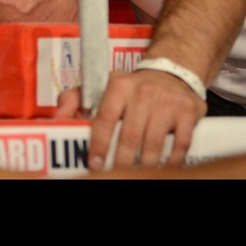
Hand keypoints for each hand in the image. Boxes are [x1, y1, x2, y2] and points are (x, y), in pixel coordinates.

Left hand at [85, 69, 205, 169]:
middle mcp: (143, 91)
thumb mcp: (102, 85)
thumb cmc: (131, 88)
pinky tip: (162, 167)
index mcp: (119, 86)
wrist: (173, 71)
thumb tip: (57, 118)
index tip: (95, 164)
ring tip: (136, 174)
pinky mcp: (188, 111)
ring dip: (143, 164)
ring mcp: (167, 102)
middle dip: (120, 161)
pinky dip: (171, 160)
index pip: (105, 119)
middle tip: (115, 174)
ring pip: (153, 143)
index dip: (98, 144)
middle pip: (129, 136)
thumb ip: (74, 100)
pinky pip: (180, 143)